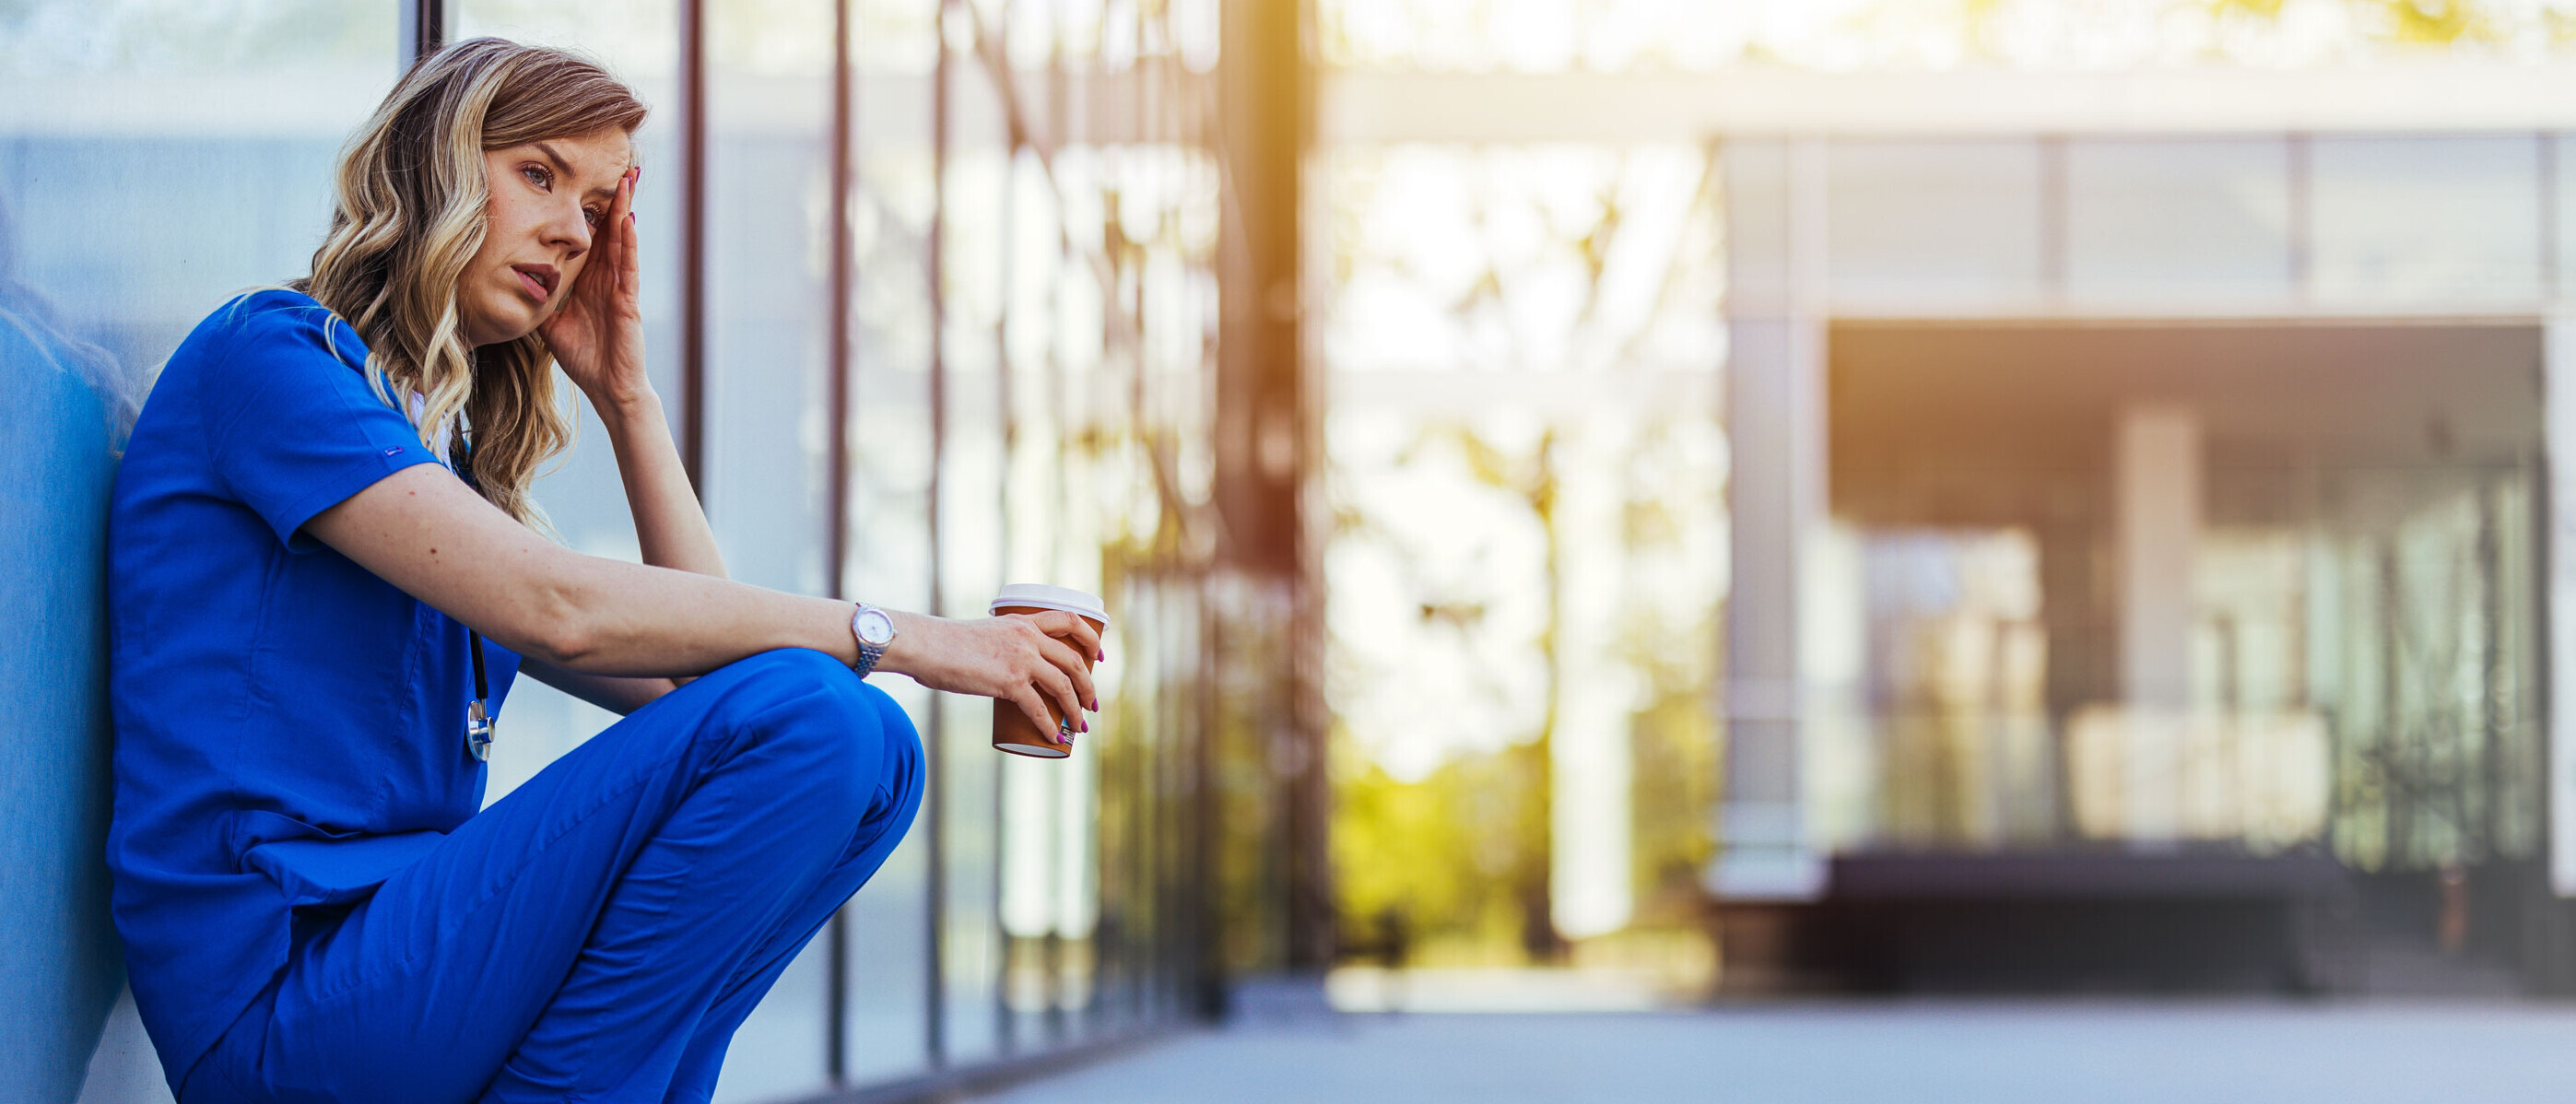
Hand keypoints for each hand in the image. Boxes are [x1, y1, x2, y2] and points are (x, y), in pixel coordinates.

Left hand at [540, 166, 648, 407]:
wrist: (607, 388)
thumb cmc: (582, 357)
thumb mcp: (549, 321)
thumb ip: (537, 298)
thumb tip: (507, 281)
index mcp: (588, 280)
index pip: (589, 236)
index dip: (589, 209)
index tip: (586, 180)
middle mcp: (606, 278)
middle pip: (609, 229)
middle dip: (612, 198)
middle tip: (618, 164)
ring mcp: (620, 287)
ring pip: (622, 240)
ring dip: (624, 209)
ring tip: (627, 179)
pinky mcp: (629, 301)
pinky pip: (628, 266)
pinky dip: (627, 242)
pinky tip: (626, 220)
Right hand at [879, 609, 1103, 744]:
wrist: (925, 646)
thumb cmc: (944, 644)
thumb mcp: (984, 636)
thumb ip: (1000, 649)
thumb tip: (1003, 673)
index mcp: (1022, 621)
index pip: (1069, 620)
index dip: (1090, 639)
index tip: (1098, 657)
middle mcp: (1028, 637)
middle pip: (1073, 660)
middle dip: (1088, 685)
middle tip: (1092, 703)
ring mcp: (1021, 658)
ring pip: (1063, 685)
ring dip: (1076, 708)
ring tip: (1081, 725)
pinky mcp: (1010, 681)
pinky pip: (1039, 709)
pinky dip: (1050, 725)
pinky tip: (1056, 736)